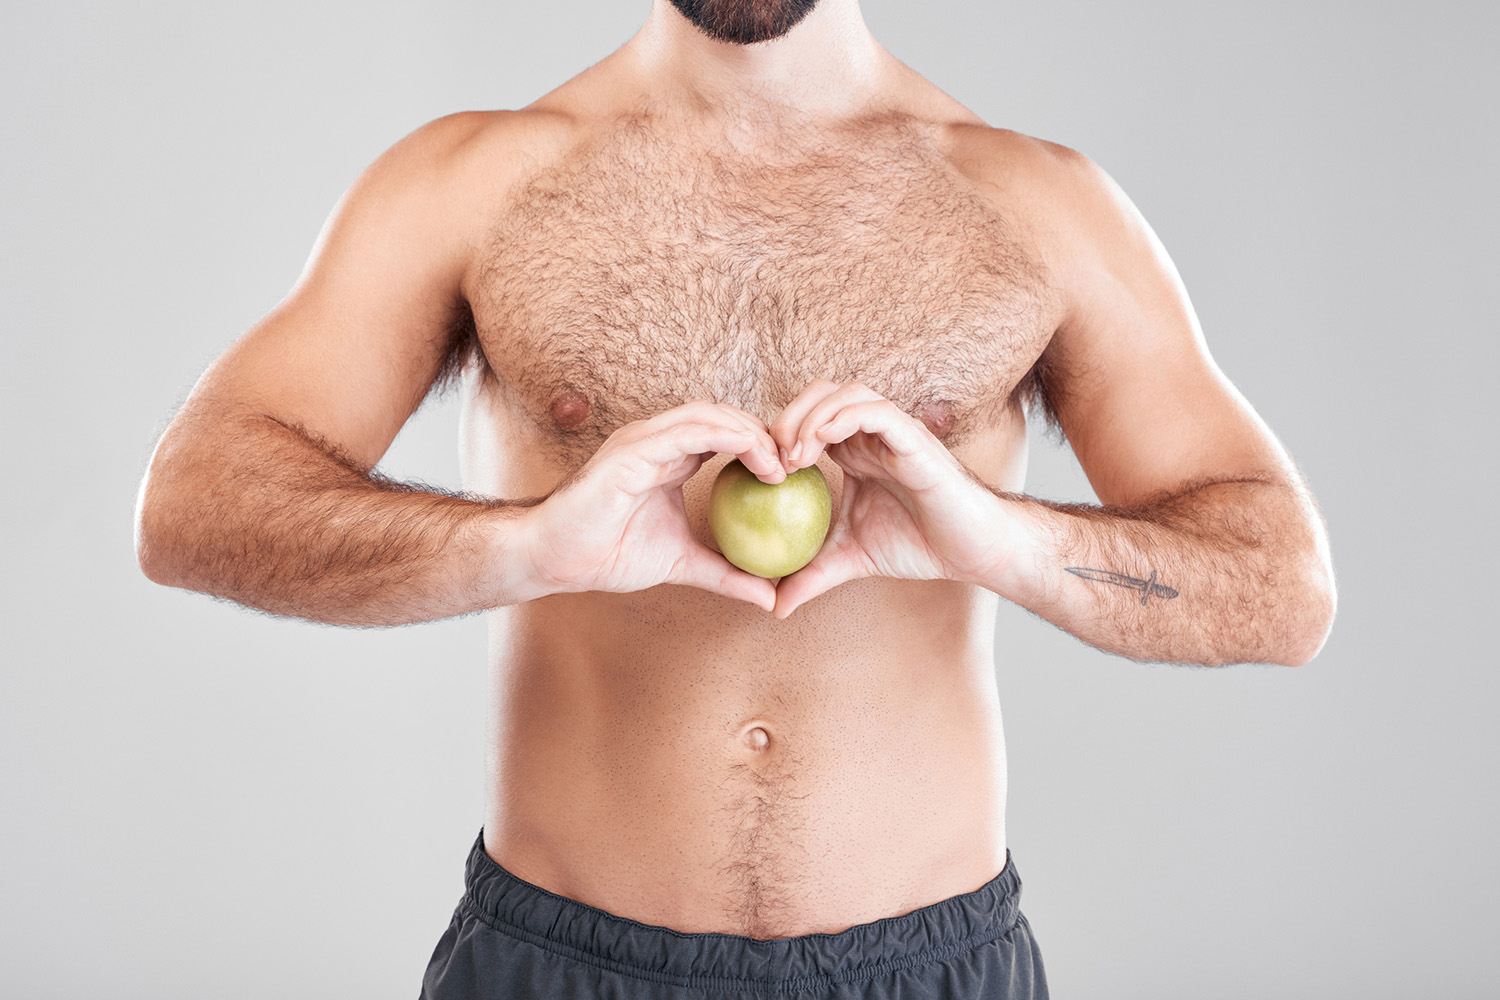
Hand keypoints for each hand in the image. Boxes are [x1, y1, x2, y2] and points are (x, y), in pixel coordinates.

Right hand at [521, 400, 786, 610]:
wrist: (554, 558)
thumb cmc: (606, 555)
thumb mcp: (682, 564)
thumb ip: (725, 573)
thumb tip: (769, 598)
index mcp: (669, 458)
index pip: (725, 437)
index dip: (762, 447)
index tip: (794, 475)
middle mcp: (658, 441)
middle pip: (723, 418)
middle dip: (765, 433)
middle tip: (798, 464)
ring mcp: (643, 440)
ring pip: (709, 416)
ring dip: (751, 432)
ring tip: (780, 464)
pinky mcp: (632, 450)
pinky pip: (687, 432)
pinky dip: (725, 436)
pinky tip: (754, 455)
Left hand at [769, 380, 1011, 617]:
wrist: (969, 549)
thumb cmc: (918, 544)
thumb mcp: (850, 558)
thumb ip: (812, 575)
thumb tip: (774, 607)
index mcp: (852, 451)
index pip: (807, 419)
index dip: (779, 435)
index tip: (762, 471)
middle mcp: (869, 434)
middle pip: (819, 394)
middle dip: (788, 417)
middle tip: (771, 459)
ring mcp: (892, 431)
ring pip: (845, 393)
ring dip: (811, 416)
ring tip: (795, 456)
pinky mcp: (913, 437)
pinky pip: (875, 411)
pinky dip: (844, 417)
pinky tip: (822, 442)